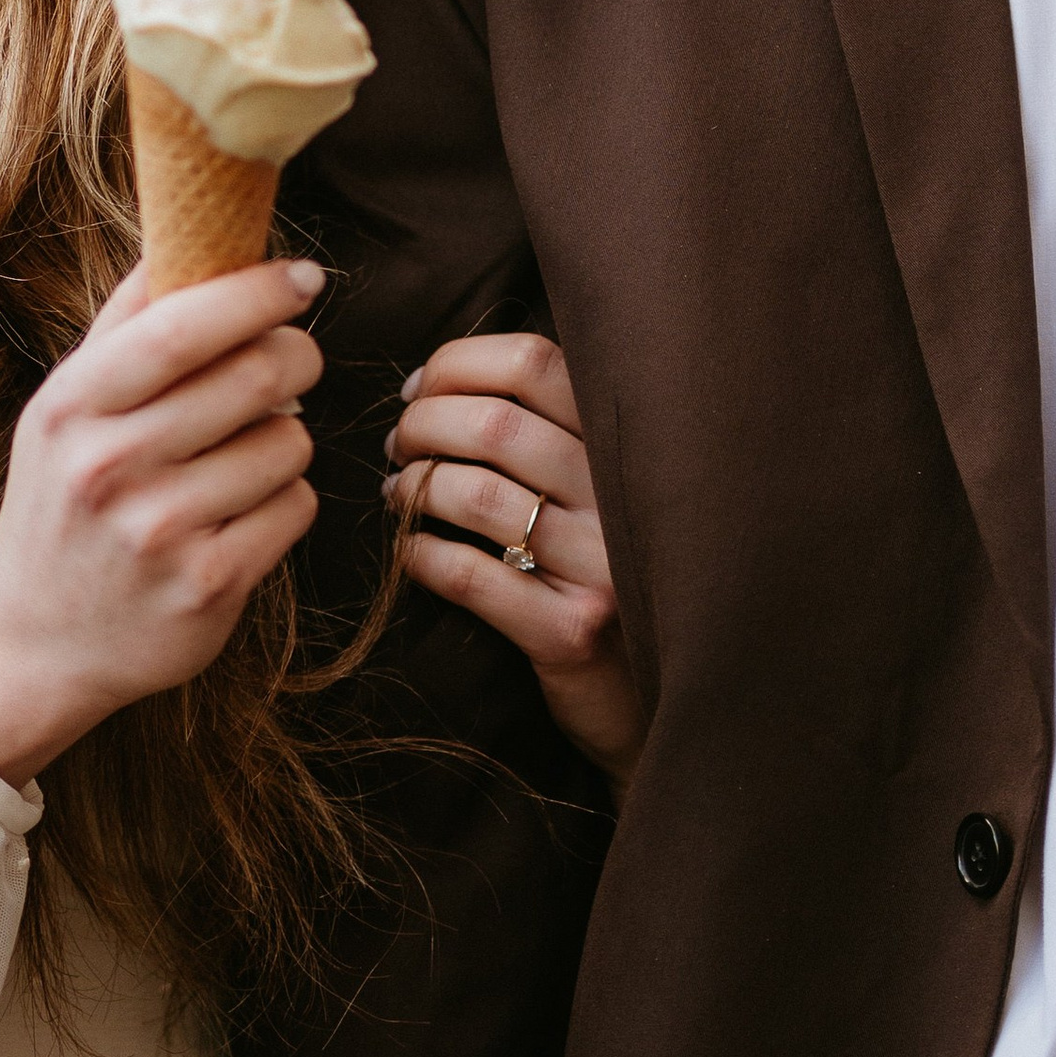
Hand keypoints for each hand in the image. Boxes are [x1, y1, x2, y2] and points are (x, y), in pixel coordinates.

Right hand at [0, 257, 324, 781]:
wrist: (34, 640)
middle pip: (260, 375)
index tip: (302, 277)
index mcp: (74, 406)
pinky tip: (243, 510)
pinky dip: (284, 499)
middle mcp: (112, 466)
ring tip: (242, 453)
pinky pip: (296, 506)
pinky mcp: (209, 585)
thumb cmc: (62, 502)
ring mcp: (162, 531)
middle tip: (291, 361)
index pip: (184, 326)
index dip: (257, 292)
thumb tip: (190, 233)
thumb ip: (125, 323)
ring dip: (284, 438)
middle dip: (296, 357)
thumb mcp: (65, 408)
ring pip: (289, 441)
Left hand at [385, 332, 644, 788]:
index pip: (534, 361)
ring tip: (398, 493)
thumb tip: (432, 380)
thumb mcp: (600, 488)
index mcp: (628, 444)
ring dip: (414, 485)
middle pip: (495, 422)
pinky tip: (412, 553)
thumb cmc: (606, 570)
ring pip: (476, 493)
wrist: (657, 695)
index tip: (418, 389)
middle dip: (421, 423)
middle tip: (398, 445)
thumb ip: (548, 428)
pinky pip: (470, 575)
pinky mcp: (572, 632)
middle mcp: (623, 496)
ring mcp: (601, 566)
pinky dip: (421, 554)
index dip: (457, 363)